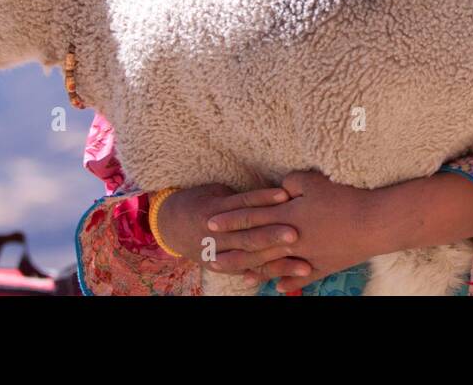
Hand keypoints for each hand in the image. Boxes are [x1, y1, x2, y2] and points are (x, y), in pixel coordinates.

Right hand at [155, 183, 311, 281]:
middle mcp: (215, 233)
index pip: (243, 203)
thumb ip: (243, 198)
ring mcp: (217, 252)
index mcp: (214, 208)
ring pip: (250, 258)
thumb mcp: (216, 192)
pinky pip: (246, 271)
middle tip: (295, 235)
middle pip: (247, 234)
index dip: (264, 199)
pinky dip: (266, 276)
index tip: (285, 196)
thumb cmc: (200, 200)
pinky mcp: (220, 266)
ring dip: (278, 263)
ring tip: (304, 267)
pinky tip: (286, 281)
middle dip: (272, 236)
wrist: (167, 224)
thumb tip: (279, 195)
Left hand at [205, 170, 382, 293]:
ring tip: (237, 276)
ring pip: (274, 265)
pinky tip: (277, 288)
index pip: (251, 216)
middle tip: (209, 256)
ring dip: (253, 271)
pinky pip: (301, 276)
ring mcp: (306, 255)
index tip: (209, 223)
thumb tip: (279, 187)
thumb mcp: (314, 181)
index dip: (230, 219)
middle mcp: (291, 239)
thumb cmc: (344, 197)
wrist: (374, 223)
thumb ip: (291, 182)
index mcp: (287, 214)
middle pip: (255, 246)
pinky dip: (288, 282)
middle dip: (231, 250)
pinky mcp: (324, 265)